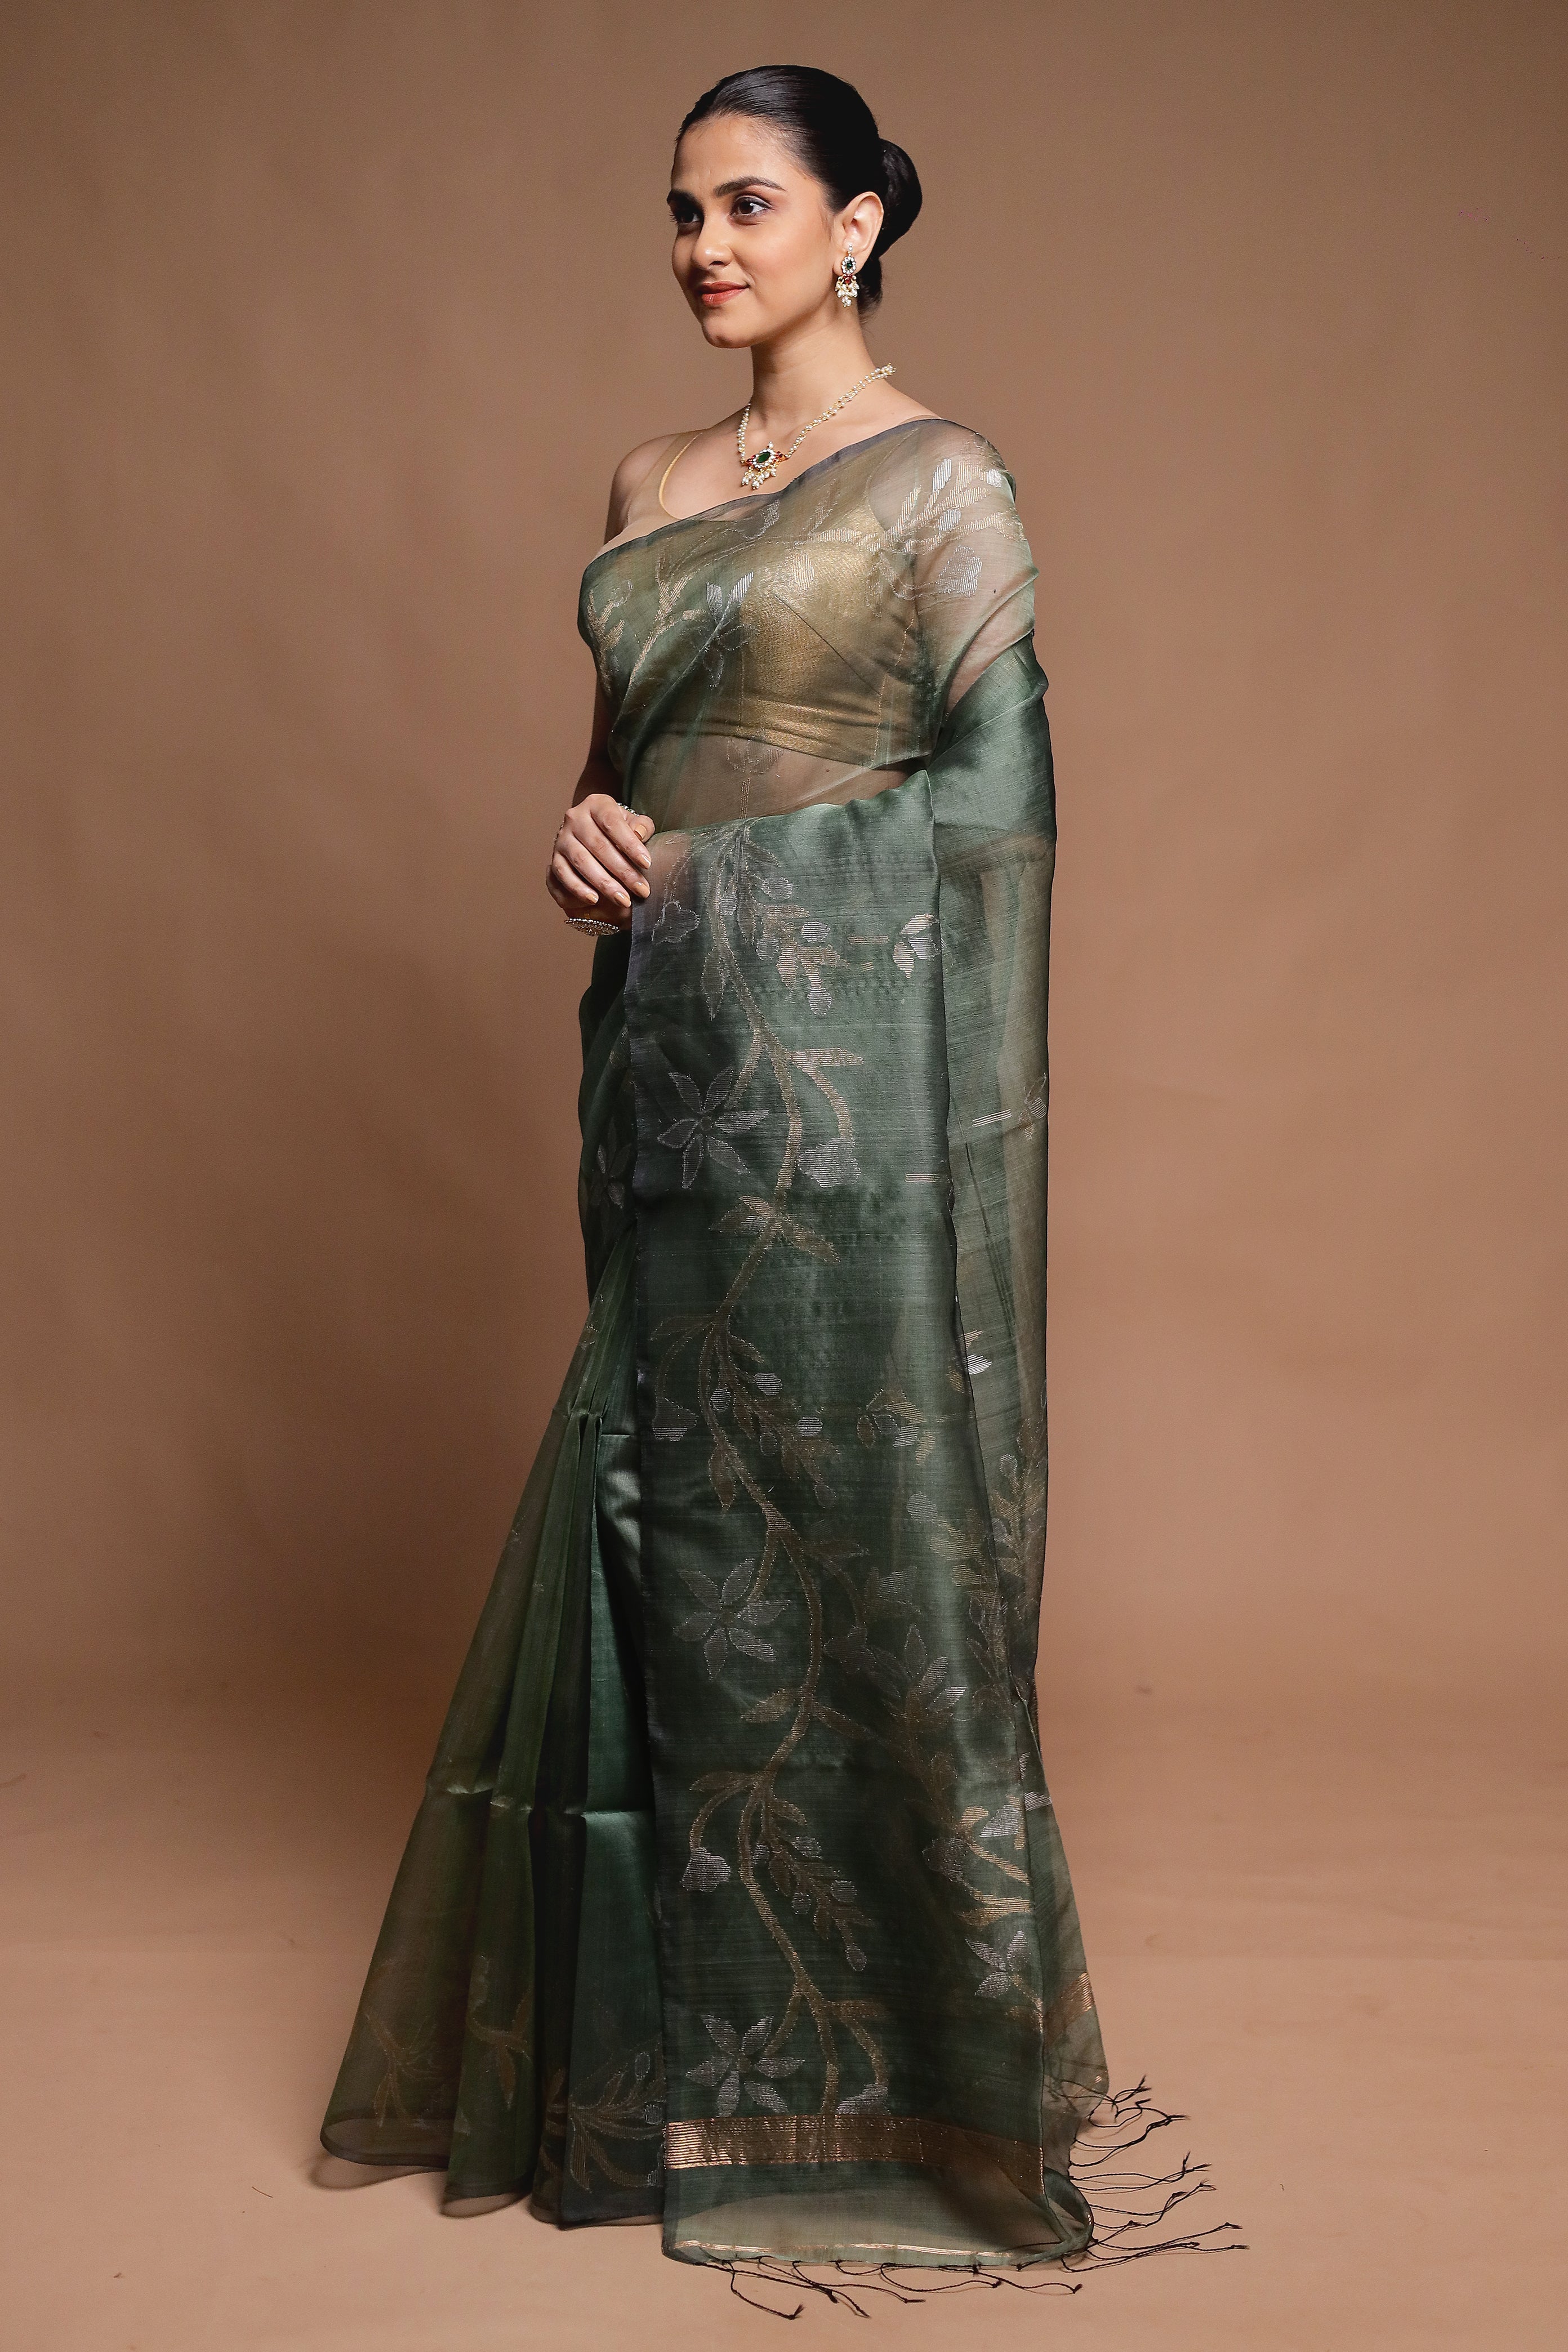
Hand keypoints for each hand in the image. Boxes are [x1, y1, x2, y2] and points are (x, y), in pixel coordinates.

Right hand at [547, 793, 654, 929]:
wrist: (591, 832)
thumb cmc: (617, 829)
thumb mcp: (632, 822)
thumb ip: (641, 826)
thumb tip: (639, 834)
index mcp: (596, 805)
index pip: (612, 823)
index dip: (630, 844)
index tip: (647, 864)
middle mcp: (575, 818)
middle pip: (598, 846)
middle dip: (622, 871)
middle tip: (641, 890)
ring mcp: (562, 838)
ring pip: (581, 861)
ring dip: (603, 883)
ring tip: (623, 899)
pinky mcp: (555, 857)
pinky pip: (563, 874)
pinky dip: (578, 888)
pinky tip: (594, 899)